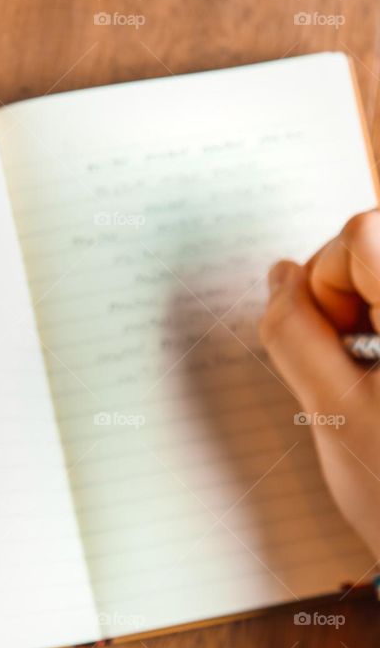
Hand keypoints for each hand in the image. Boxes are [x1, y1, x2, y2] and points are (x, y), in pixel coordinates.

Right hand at [260, 209, 379, 559]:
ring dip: (365, 320)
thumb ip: (292, 334)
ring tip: (379, 386)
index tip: (338, 342)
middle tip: (359, 371)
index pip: (361, 233)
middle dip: (346, 301)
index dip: (327, 280)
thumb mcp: (333, 414)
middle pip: (373, 247)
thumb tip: (278, 278)